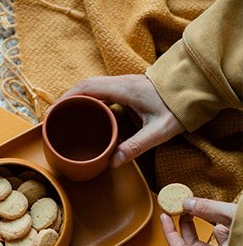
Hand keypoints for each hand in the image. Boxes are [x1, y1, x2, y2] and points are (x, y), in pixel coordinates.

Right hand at [60, 74, 185, 166]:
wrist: (192, 90)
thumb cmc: (178, 107)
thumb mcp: (159, 130)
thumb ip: (136, 146)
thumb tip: (112, 162)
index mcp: (123, 89)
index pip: (87, 88)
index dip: (67, 98)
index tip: (54, 111)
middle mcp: (120, 82)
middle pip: (85, 86)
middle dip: (66, 99)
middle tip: (54, 117)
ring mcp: (123, 84)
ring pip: (92, 87)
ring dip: (76, 99)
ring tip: (65, 116)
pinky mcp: (126, 88)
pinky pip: (100, 91)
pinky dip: (88, 100)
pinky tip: (85, 114)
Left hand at [160, 197, 236, 245]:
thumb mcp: (234, 216)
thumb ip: (209, 209)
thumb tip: (187, 203)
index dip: (169, 233)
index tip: (164, 217)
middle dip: (183, 226)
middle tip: (178, 209)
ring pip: (204, 244)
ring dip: (197, 226)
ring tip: (194, 209)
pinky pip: (218, 243)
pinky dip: (215, 229)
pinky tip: (219, 219)